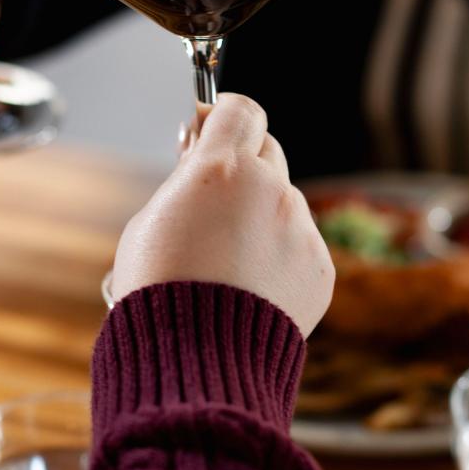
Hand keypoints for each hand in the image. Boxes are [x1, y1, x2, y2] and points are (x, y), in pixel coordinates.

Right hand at [110, 94, 334, 336]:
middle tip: (215, 198)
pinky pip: (299, 245)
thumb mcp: (149, 219)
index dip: (224, 116)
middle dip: (244, 165)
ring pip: (284, 201)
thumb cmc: (159, 291)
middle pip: (267, 149)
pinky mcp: (320, 267)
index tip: (211, 130)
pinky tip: (250, 288)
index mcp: (221, 169)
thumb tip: (200, 160)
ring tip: (226, 263)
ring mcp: (301, 228)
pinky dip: (279, 257)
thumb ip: (185, 182)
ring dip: (261, 216)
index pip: (239, 109)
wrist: (195, 359)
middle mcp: (270, 189)